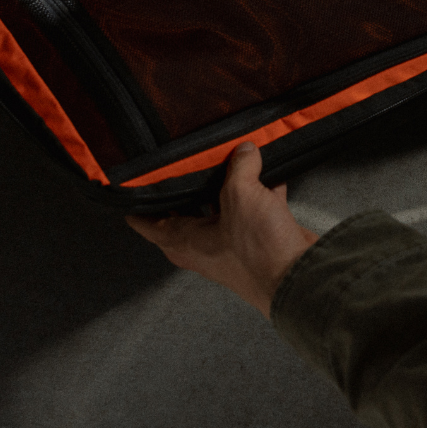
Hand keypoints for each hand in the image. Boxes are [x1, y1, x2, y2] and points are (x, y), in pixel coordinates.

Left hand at [126, 143, 318, 317]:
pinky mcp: (259, 241)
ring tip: (231, 158)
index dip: (138, 205)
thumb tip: (244, 150)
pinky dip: (261, 192)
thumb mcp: (241, 195)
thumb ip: (240, 167)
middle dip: (187, 186)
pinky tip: (271, 173)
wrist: (297, 277)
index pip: (148, 223)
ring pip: (223, 208)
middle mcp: (204, 245)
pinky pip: (254, 209)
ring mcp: (232, 244)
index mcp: (186, 240)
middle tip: (185, 163)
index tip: (130, 189)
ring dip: (228, 186)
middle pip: (187, 211)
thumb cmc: (258, 250)